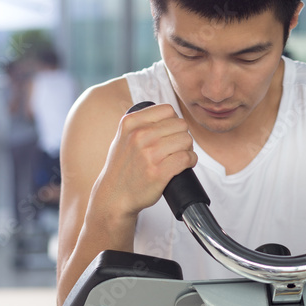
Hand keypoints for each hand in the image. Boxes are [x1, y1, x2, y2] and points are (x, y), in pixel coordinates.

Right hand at [93, 103, 196, 221]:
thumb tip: (169, 116)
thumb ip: (141, 123)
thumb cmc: (122, 167)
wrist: (114, 195)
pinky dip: (191, 161)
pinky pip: (187, 158)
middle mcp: (139, 135)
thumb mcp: (123, 137)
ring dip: (188, 149)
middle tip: (176, 148)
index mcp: (130, 123)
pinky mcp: (159, 172)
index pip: (167, 110)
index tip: (171, 133)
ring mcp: (149, 154)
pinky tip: (184, 165)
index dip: (173, 122)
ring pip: (186, 140)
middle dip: (182, 136)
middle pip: (180, 125)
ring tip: (179, 157)